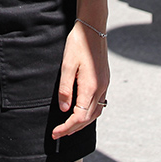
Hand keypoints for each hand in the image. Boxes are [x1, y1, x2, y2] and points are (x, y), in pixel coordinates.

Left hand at [51, 20, 108, 139]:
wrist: (93, 28)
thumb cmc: (78, 44)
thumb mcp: (66, 65)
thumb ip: (66, 89)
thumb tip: (64, 109)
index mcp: (91, 86)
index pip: (79, 116)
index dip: (67, 127)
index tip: (56, 132)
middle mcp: (100, 88)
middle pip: (88, 118)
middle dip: (73, 128)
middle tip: (59, 133)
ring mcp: (104, 84)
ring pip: (96, 112)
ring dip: (83, 122)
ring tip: (69, 126)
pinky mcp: (104, 80)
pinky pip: (99, 103)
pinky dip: (89, 112)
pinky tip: (81, 111)